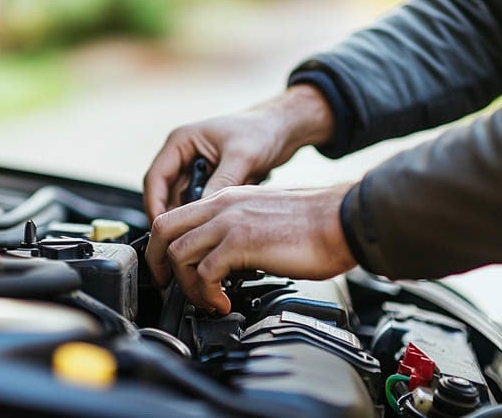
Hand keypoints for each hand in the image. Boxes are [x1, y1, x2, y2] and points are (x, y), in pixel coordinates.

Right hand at [143, 84, 334, 222]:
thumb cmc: (262, 130)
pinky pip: (201, 205)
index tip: (164, 229)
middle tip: (187, 238)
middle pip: (166, 194)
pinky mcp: (210, 182)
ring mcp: (196, 170)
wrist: (284, 129)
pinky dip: (208, 214)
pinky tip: (220, 223)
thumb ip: (221, 182)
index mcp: (181, 142)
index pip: (155, 178)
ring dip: (194, 216)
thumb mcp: (241, 156)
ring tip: (207, 231)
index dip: (155, 205)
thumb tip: (203, 211)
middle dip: (176, 216)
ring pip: (184, 203)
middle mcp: (183, 156)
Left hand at [145, 184, 356, 313]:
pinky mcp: (241, 241)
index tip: (169, 270)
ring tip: (206, 300)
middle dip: (157, 263)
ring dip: (186, 285)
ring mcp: (229, 221)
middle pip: (162, 229)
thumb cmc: (314, 223)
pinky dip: (207, 294)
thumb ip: (238, 230)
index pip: (174, 216)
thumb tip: (224, 259)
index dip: (162, 246)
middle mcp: (221, 205)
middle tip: (168, 287)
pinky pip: (205, 272)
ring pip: (178, 252)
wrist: (344, 217)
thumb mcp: (263, 217)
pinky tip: (224, 303)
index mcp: (225, 198)